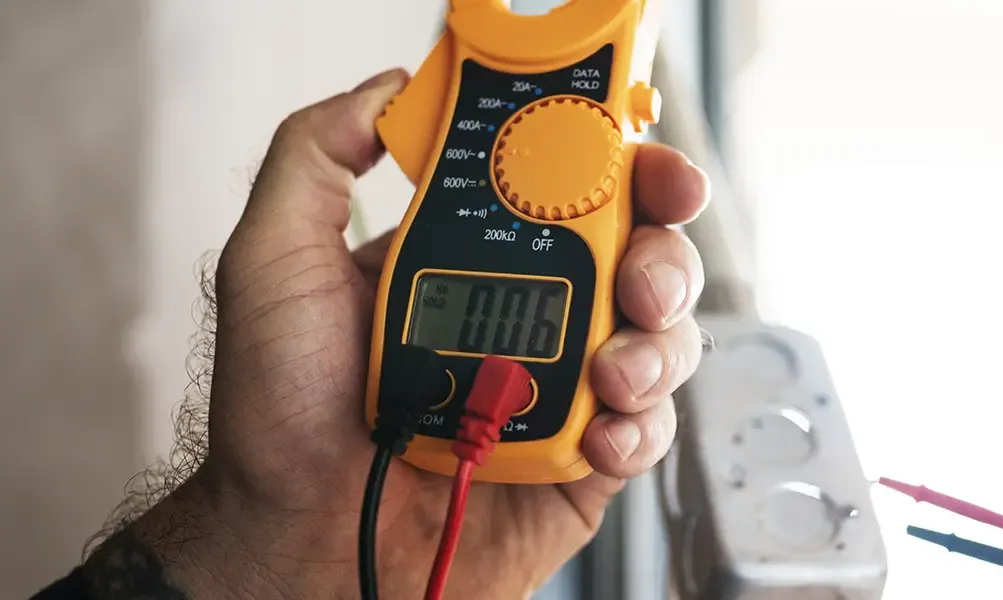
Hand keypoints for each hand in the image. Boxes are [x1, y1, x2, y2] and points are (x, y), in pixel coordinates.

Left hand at [82, 69, 707, 598]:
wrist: (296, 538)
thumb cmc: (277, 417)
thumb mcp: (273, 261)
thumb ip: (314, 159)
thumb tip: (383, 94)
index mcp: (473, 260)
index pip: (568, 192)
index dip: (620, 169)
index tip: (643, 167)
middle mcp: (528, 316)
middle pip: (638, 256)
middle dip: (662, 255)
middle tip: (639, 279)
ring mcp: (560, 387)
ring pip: (661, 338)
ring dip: (658, 345)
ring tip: (611, 372)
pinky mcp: (581, 460)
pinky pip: (648, 428)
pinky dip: (640, 425)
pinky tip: (599, 434)